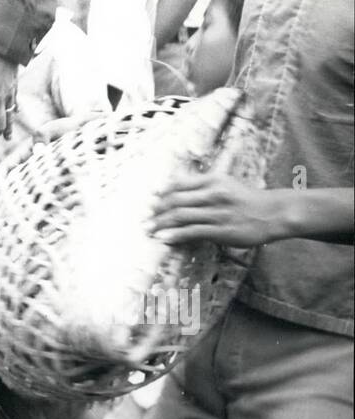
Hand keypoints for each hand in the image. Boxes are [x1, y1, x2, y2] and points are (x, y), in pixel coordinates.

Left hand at [146, 172, 282, 246]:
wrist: (274, 213)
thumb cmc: (247, 199)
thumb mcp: (225, 183)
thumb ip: (202, 183)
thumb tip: (175, 184)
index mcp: (212, 180)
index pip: (179, 184)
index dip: (161, 193)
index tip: (150, 200)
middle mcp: (213, 194)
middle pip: (176, 200)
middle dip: (156, 210)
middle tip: (145, 219)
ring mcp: (218, 213)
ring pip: (181, 216)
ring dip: (161, 224)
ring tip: (149, 229)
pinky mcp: (222, 230)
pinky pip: (193, 232)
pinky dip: (176, 235)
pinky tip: (165, 238)